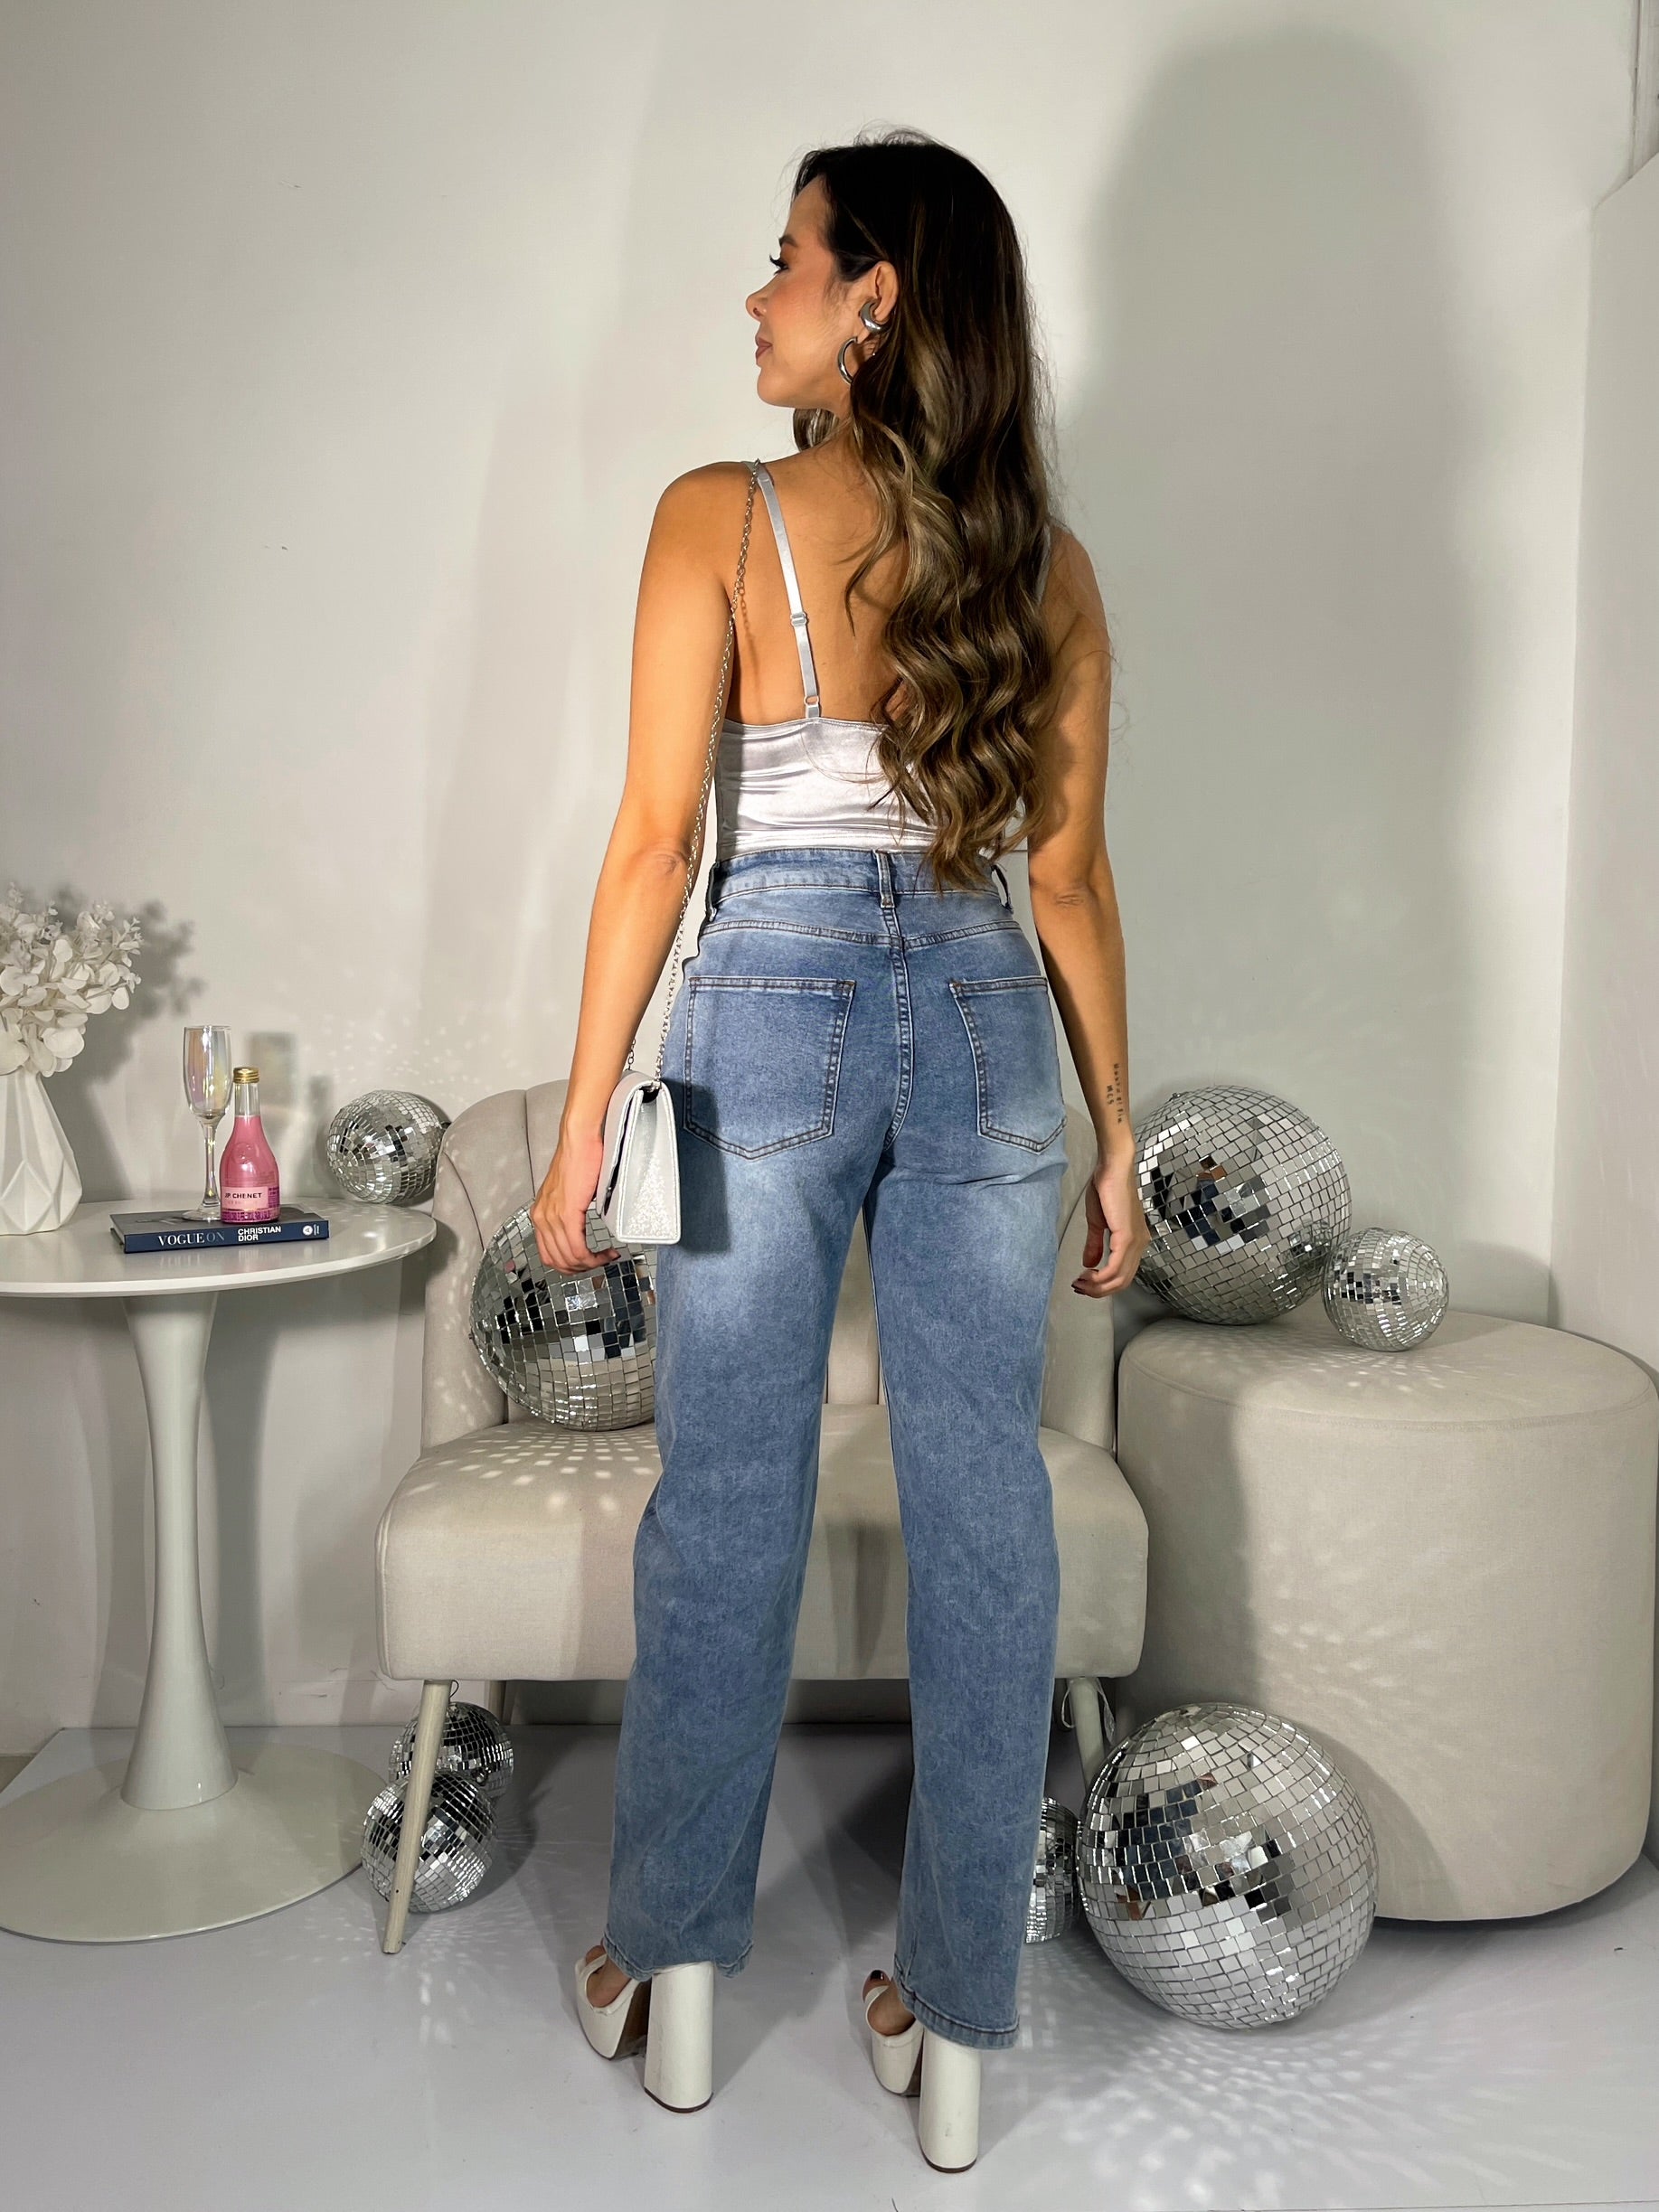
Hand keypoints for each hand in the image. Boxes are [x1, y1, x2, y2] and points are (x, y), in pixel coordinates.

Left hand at [529, 1124, 620, 1274]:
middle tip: (600, 1263)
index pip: (548, 1254)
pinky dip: (592, 1257)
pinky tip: (604, 1253)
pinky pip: (577, 1248)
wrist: (580, 1140)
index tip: (589, 1261)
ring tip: (606, 1257)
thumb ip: (571, 1213)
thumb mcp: (570, 1193)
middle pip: (557, 1261)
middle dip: (581, 1269)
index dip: (570, 1265)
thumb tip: (583, 1230)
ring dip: (590, 1264)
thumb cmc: (580, 1159)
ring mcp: (551, 1216)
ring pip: (568, 1258)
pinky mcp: (566, 1213)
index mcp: (540, 1213)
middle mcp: (541, 1217)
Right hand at [1073, 1154, 1149, 1297]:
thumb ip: (1095, 1244)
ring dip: (1097, 1286)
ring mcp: (1136, 1242)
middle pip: (1122, 1282)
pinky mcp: (1127, 1238)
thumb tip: (1090, 1263)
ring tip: (1080, 1282)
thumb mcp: (1098, 1222)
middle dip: (1098, 1290)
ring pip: (1119, 1279)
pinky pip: (1115, 1267)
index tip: (1082, 1283)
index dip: (1102, 1285)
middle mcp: (1140, 1244)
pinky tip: (1087, 1274)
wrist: (1112, 1169)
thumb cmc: (1108, 1188)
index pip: (1122, 1275)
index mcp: (1135, 1241)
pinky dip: (1100, 1277)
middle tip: (1078, 1287)